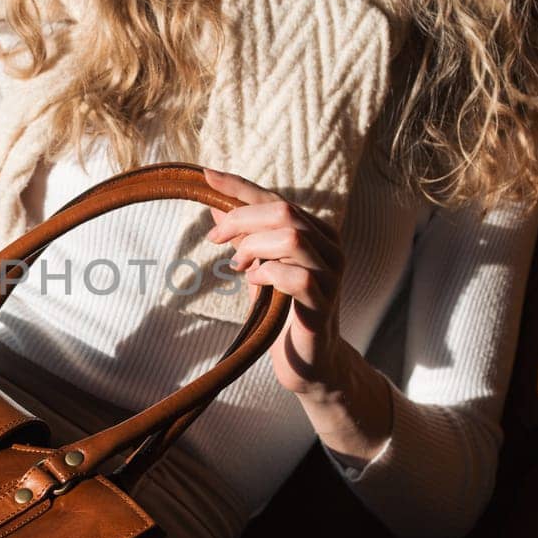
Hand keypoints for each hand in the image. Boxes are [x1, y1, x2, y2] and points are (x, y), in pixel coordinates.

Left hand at [203, 165, 348, 398]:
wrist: (308, 361)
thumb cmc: (283, 312)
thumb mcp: (259, 267)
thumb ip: (245, 238)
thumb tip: (216, 206)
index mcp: (317, 232)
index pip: (275, 197)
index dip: (239, 185)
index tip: (206, 176)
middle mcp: (330, 247)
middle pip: (283, 211)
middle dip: (242, 220)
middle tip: (215, 240)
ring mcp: (332, 275)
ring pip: (292, 238)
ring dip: (255, 248)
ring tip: (239, 266)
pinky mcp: (324, 303)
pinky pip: (298, 276)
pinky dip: (268, 274)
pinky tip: (256, 283)